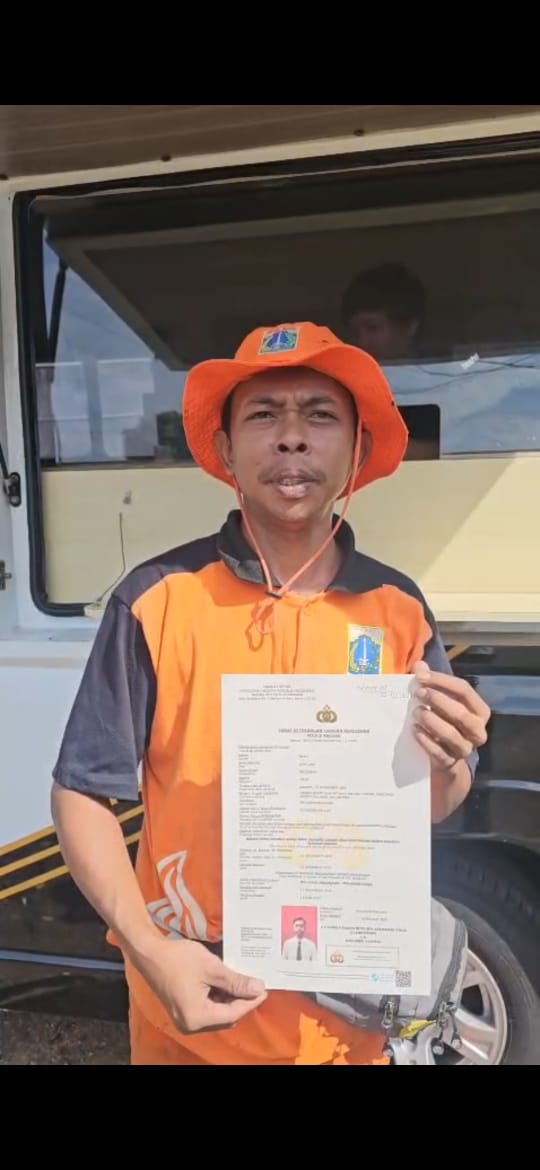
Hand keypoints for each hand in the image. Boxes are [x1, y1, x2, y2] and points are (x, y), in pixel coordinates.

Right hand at [139, 937, 266, 1034]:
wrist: (150, 953)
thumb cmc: (179, 959)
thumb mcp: (212, 968)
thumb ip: (236, 981)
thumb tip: (259, 988)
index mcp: (197, 1017)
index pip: (232, 1014)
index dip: (250, 1001)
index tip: (265, 988)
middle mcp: (191, 1025)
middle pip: (226, 1017)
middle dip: (241, 1001)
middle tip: (255, 983)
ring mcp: (185, 1020)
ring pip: (217, 1014)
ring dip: (230, 999)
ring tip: (242, 980)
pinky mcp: (183, 1012)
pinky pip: (207, 1010)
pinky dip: (218, 998)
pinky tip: (226, 982)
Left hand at [412, 660, 489, 771]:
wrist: (444, 758)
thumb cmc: (444, 722)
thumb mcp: (441, 702)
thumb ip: (432, 683)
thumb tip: (419, 665)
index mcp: (480, 711)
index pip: (464, 691)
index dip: (442, 681)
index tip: (421, 676)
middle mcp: (477, 731)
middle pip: (460, 713)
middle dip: (438, 701)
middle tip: (418, 693)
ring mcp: (465, 748)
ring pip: (451, 734)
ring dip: (431, 721)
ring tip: (416, 712)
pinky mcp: (450, 763)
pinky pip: (439, 752)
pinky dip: (426, 740)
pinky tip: (414, 730)